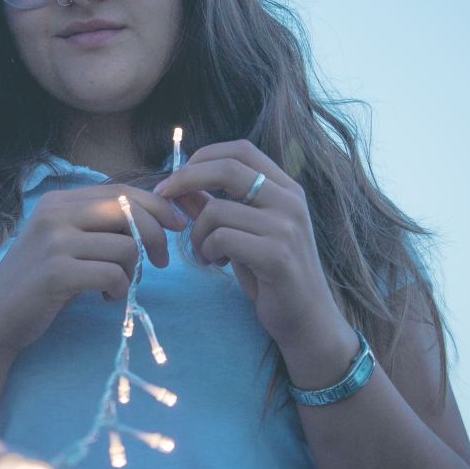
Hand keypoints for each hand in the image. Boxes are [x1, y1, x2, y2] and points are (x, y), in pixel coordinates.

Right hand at [0, 184, 188, 357]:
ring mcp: (54, 242)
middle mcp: (55, 214)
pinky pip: (113, 275)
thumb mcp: (65, 243)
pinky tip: (106, 299)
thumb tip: (153, 217)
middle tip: (160, 262)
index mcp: (58, 201)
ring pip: (126, 246)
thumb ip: (98, 226)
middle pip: (129, 210)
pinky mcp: (57, 273)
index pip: (120, 191)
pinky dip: (120, 290)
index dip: (156, 205)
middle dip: (156, 236)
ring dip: (133, 272)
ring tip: (117, 288)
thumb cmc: (37, 283)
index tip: (176, 224)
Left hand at [152, 138, 340, 349]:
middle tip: (164, 196)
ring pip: (217, 210)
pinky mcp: (277, 256)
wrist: (306, 318)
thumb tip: (179, 185)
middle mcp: (290, 201)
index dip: (203, 156)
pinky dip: (208, 250)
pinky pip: (222, 238)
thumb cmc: (271, 274)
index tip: (176, 176)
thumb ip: (214, 205)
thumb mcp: (242, 232)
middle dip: (186, 179)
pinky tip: (216, 263)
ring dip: (198, 233)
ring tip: (205, 253)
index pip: (241, 150)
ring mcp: (286, 227)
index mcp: (286, 188)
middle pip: (227, 169)